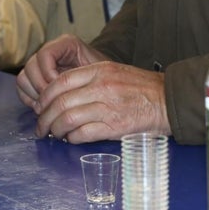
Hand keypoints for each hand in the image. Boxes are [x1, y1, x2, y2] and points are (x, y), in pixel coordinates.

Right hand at [16, 33, 108, 107]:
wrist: (103, 81)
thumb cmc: (104, 77)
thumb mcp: (98, 73)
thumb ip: (82, 76)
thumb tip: (61, 92)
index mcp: (65, 44)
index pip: (45, 55)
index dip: (48, 74)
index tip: (61, 89)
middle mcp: (50, 51)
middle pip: (30, 67)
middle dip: (40, 88)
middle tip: (53, 103)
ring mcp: (40, 65)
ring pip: (24, 78)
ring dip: (34, 95)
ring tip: (49, 107)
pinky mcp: (35, 77)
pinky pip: (23, 87)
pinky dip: (29, 99)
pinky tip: (43, 108)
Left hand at [27, 61, 170, 143]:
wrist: (169, 100)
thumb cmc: (141, 87)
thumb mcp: (113, 71)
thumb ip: (88, 79)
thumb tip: (61, 94)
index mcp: (99, 70)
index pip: (61, 82)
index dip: (44, 96)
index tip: (39, 106)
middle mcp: (101, 87)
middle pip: (60, 102)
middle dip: (45, 117)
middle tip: (40, 127)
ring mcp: (108, 107)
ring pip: (68, 119)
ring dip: (56, 129)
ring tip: (53, 135)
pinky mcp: (115, 127)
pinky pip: (84, 134)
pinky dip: (73, 138)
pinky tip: (71, 139)